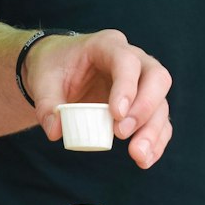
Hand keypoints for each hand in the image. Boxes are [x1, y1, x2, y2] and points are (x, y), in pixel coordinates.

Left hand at [24, 29, 172, 167]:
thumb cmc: (53, 67)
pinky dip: (155, 141)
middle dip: (145, 108)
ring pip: (161, 103)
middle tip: (121, 133)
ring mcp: (142, 82)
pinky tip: (145, 159)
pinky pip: (159, 121)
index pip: (127, 60)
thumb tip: (56, 131)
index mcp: (107, 45)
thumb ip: (47, 104)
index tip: (116, 114)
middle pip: (157, 78)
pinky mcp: (143, 104)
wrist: (58, 69)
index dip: (126, 86)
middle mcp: (133, 60)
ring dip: (153, 131)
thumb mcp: (42, 80)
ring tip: (139, 156)